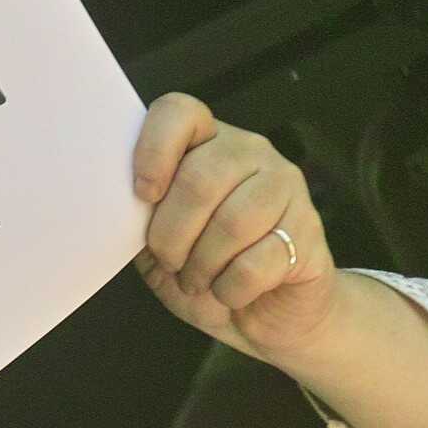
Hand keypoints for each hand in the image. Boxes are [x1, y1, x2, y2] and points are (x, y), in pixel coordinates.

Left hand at [133, 94, 338, 369]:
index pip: (179, 113)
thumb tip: (120, 209)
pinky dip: (231, 290)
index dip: (153, 150)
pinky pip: (257, 263)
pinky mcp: (307, 230)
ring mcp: (284, 187)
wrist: (271, 314)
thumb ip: (143, 221)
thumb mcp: (163, 250)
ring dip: (202, 267)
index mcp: (208, 145)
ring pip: (232, 222)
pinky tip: (231, 293)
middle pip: (200, 179)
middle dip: (172, 236)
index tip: (143, 195)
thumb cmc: (212, 275)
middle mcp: (250, 153)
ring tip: (200, 282)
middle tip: (172, 263)